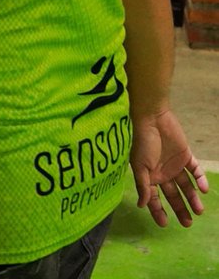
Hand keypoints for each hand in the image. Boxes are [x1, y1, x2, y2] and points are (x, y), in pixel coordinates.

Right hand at [131, 109, 208, 226]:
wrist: (152, 118)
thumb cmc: (142, 141)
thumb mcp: (139, 165)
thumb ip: (143, 185)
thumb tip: (141, 206)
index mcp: (150, 176)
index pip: (155, 198)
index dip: (158, 211)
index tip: (165, 224)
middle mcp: (163, 173)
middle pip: (173, 195)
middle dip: (180, 209)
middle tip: (188, 223)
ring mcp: (175, 165)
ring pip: (186, 186)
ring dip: (192, 198)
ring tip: (199, 211)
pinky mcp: (186, 156)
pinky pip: (195, 170)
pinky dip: (200, 179)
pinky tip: (203, 189)